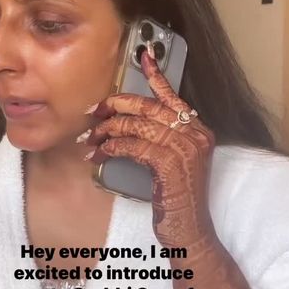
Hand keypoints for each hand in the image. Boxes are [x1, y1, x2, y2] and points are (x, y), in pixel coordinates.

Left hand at [82, 49, 216, 250]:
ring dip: (107, 130)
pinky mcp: (169, 164)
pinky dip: (110, 148)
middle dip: (116, 104)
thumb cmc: (177, 200)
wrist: (191, 232)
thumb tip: (130, 124)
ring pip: (136, 124)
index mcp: (197, 131)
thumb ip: (162, 141)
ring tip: (91, 139)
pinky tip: (98, 155)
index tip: (143, 56)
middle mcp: (194, 135)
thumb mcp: (173, 165)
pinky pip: (132, 145)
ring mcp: (184, 148)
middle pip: (149, 106)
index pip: (174, 97)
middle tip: (95, 111)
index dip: (156, 75)